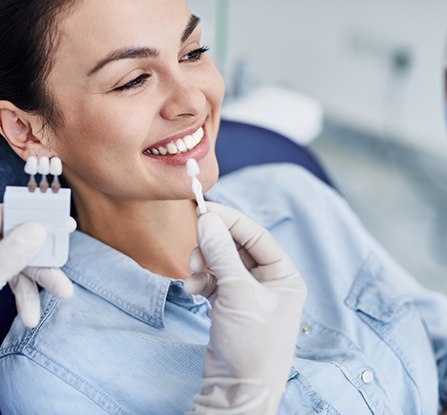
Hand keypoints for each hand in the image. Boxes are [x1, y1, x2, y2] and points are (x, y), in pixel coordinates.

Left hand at [0, 204, 73, 327]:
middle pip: (21, 242)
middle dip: (46, 260)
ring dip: (39, 284)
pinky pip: (12, 281)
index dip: (39, 217)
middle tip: (71, 254)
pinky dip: (24, 297)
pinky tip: (31, 316)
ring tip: (64, 294)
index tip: (66, 223)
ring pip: (19, 264)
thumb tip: (37, 230)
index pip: (9, 214)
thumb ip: (8, 255)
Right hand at [185, 202, 306, 414]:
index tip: (205, 211)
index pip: (256, 236)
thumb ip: (221, 253)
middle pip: (236, 247)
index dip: (231, 221)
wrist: (238, 391)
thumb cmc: (251, 344)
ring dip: (204, 264)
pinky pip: (213, 281)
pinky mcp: (229, 305)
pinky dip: (201, 282)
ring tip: (192, 274)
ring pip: (221, 263)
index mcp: (284, 275)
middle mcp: (268, 282)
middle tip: (193, 249)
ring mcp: (248, 294)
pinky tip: (193, 290)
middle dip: (213, 246)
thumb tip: (208, 219)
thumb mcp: (237, 292)